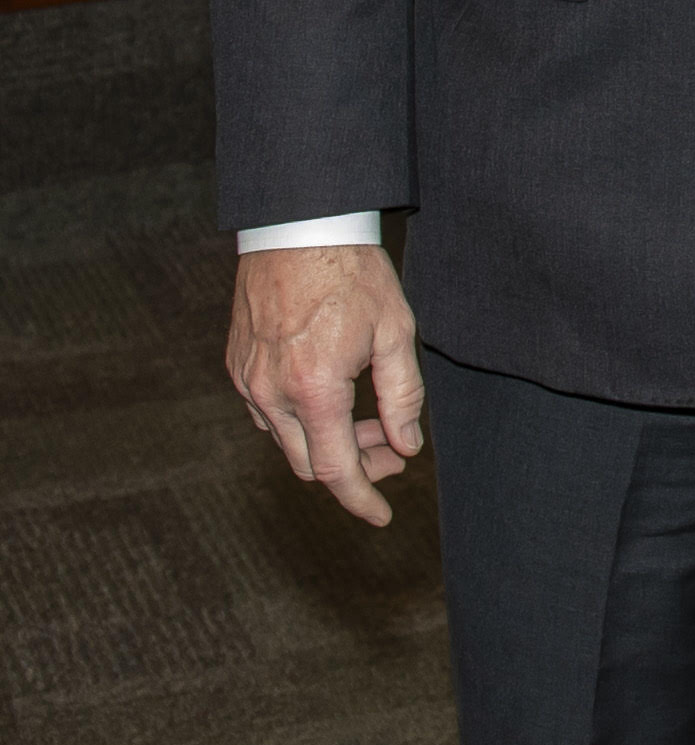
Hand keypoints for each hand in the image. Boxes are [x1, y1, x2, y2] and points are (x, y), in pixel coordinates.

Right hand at [226, 244, 425, 525]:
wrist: (299, 228)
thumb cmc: (353, 275)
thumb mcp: (395, 332)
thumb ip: (402, 396)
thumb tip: (407, 447)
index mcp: (313, 390)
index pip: (336, 469)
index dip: (361, 499)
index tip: (382, 516)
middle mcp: (270, 394)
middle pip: (310, 461)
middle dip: (355, 466)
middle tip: (394, 449)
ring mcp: (248, 381)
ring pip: (287, 439)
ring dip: (329, 440)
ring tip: (372, 417)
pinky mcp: (237, 366)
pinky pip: (268, 413)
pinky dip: (303, 419)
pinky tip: (333, 396)